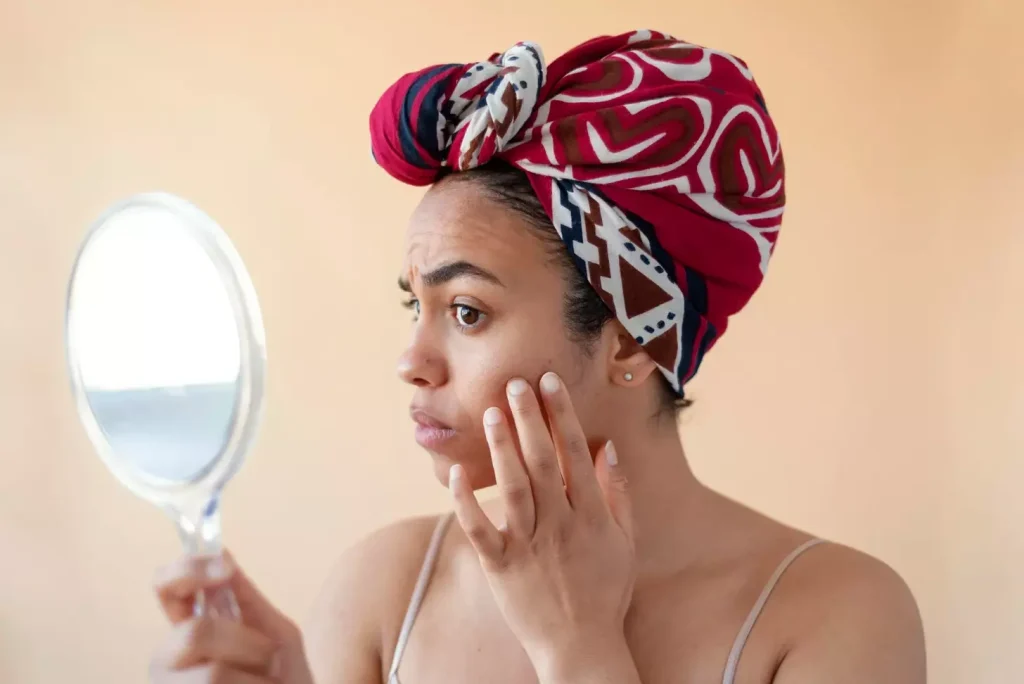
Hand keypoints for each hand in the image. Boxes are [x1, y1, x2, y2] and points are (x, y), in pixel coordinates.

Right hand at [149, 551, 314, 683]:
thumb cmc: (285, 678)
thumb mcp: (275, 634)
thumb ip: (248, 601)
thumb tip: (221, 552)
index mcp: (189, 628)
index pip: (166, 586)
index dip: (189, 570)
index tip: (226, 567)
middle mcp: (170, 658)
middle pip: (195, 633)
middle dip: (246, 643)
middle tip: (269, 660)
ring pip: (212, 674)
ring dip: (256, 679)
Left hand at [449, 372, 636, 673]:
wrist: (580, 647)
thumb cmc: (605, 592)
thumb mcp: (625, 542)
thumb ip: (618, 494)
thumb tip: (608, 448)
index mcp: (591, 516)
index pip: (575, 454)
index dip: (561, 415)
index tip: (549, 382)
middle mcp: (560, 525)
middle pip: (543, 462)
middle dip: (530, 419)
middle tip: (515, 383)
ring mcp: (529, 546)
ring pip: (513, 488)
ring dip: (502, 448)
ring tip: (492, 413)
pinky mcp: (500, 566)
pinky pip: (479, 529)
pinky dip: (466, 502)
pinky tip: (456, 473)